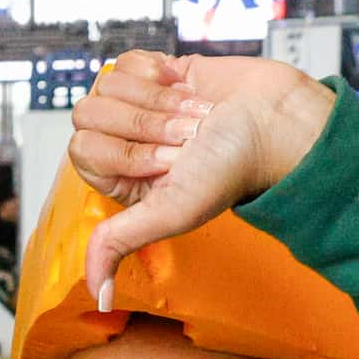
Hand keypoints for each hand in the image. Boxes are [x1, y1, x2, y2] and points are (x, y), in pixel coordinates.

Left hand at [68, 50, 336, 304]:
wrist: (275, 121)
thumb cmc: (230, 170)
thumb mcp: (170, 214)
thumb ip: (120, 244)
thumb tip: (100, 297)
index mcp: (117, 178)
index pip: (83, 148)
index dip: (125, 151)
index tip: (169, 161)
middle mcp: (121, 143)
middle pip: (89, 113)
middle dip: (143, 123)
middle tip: (185, 138)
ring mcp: (136, 105)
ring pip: (107, 83)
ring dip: (158, 100)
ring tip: (193, 115)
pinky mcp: (155, 72)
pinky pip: (126, 61)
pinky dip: (158, 73)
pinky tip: (184, 86)